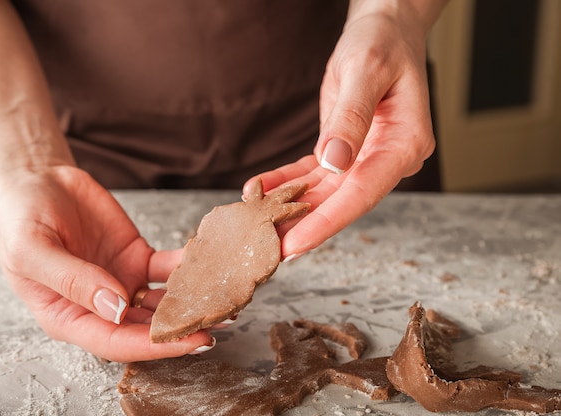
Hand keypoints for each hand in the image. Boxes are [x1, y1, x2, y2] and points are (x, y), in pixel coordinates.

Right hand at [0, 165, 212, 361]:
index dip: (153, 346)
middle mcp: (99, 306)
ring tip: (226, 301)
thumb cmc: (22, 218)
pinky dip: (187, 267)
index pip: (115, 341)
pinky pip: (167, 268)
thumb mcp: (32, 250)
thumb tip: (114, 308)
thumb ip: (72, 281)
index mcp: (68, 316)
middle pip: (145, 328)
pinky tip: (206, 263)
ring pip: (162, 302)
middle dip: (182, 329)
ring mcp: (121, 282)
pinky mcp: (137, 258)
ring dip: (191, 304)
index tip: (190, 341)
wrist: (38, 181)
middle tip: (219, 323)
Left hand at [246, 1, 444, 258]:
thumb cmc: (382, 43)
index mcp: (404, 144)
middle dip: (303, 226)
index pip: (362, 192)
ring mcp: (368, 158)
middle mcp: (388, 158)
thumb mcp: (365, 72)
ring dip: (290, 209)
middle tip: (267, 253)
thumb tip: (335, 163)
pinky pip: (313, 174)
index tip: (296, 245)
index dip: (327, 221)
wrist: (386, 29)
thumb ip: (351, 118)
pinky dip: (287, 182)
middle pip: (342, 202)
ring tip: (257, 228)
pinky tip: (261, 189)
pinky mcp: (346, 152)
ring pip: (325, 194)